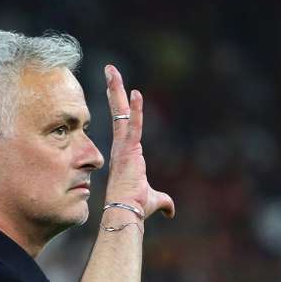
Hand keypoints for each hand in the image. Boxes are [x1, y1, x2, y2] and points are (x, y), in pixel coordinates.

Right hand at [103, 64, 175, 220]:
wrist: (127, 211)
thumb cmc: (136, 206)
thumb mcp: (154, 200)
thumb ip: (163, 201)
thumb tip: (171, 211)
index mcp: (126, 152)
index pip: (122, 122)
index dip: (120, 104)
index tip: (115, 88)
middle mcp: (121, 145)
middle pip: (117, 111)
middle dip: (113, 89)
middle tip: (110, 70)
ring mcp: (122, 145)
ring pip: (119, 112)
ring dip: (116, 90)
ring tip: (111, 70)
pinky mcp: (128, 149)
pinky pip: (132, 125)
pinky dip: (135, 109)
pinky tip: (136, 93)